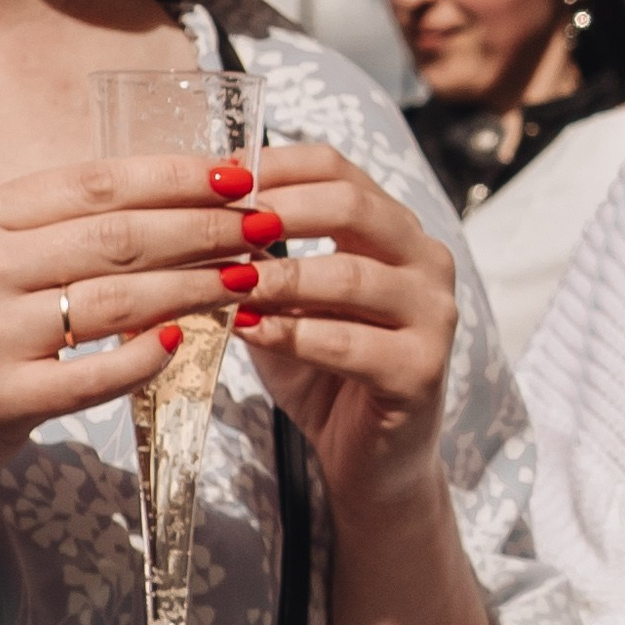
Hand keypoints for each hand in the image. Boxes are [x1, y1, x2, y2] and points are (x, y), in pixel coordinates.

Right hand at [0, 150, 292, 569]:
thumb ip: (51, 229)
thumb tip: (164, 197)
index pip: (95, 184)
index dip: (176, 176)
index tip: (240, 173)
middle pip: (119, 237)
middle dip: (206, 229)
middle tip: (267, 226)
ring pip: (118, 300)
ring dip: (196, 287)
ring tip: (250, 279)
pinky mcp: (0, 399)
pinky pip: (95, 373)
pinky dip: (148, 356)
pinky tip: (188, 341)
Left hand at [224, 144, 461, 516]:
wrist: (371, 459)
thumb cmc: (324, 372)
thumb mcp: (286, 303)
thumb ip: (257, 258)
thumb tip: (190, 213)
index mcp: (396, 231)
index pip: (337, 168)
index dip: (272, 165)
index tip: (212, 178)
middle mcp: (427, 262)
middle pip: (353, 206)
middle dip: (277, 209)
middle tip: (217, 223)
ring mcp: (434, 316)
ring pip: (351, 275)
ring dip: (278, 276)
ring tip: (224, 281)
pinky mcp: (422, 371)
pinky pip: (350, 344)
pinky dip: (293, 335)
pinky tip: (246, 332)